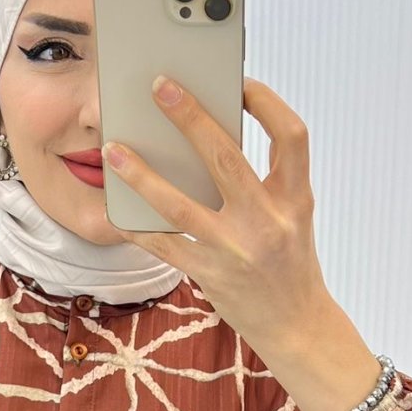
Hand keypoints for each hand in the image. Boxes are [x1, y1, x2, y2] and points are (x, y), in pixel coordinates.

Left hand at [102, 76, 331, 362]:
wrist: (298, 327)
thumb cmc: (290, 264)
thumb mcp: (293, 216)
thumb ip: (264, 180)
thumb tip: (212, 137)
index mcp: (296, 199)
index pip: (291, 135)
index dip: (268, 103)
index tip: (241, 83)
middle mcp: (268, 221)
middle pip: (225, 156)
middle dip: (190, 116)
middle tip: (160, 86)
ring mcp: (236, 251)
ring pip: (179, 204)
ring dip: (141, 175)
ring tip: (114, 151)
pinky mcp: (210, 276)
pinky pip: (164, 245)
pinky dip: (136, 227)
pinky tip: (115, 210)